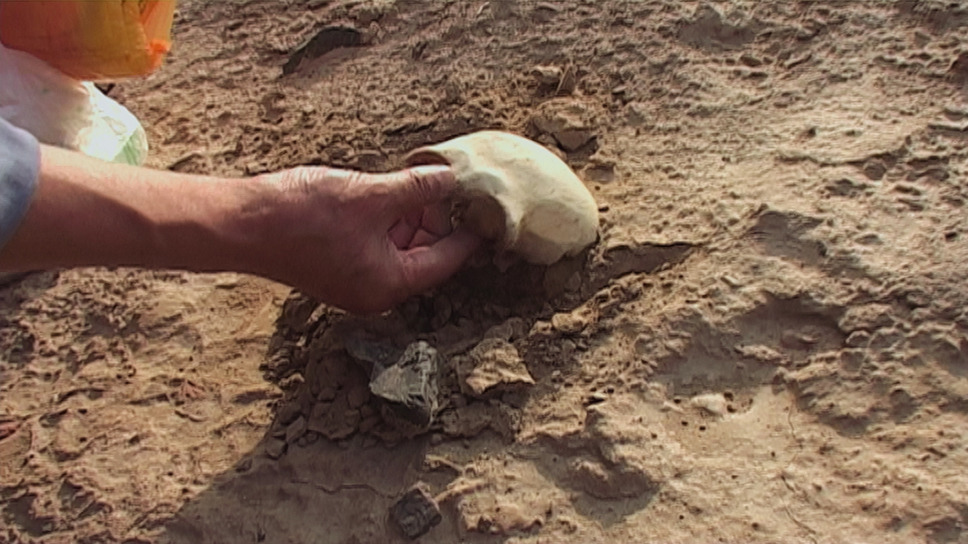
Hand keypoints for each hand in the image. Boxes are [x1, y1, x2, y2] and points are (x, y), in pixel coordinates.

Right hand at [247, 164, 480, 313]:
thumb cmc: (302, 216)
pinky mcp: (337, 268)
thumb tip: (452, 179)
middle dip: (434, 217)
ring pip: (400, 247)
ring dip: (408, 216)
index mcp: (390, 284)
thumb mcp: (371, 195)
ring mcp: (355, 282)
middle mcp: (376, 292)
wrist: (239, 224)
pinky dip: (385, 221)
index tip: (485, 205)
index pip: (446, 259)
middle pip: (425, 254)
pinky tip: (383, 191)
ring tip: (409, 180)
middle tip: (439, 180)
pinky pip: (376, 245)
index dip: (468, 229)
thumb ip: (418, 189)